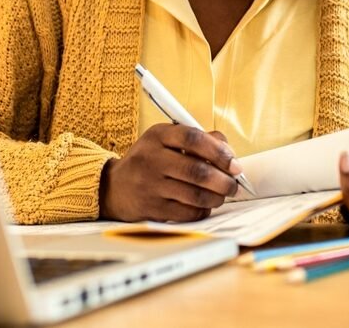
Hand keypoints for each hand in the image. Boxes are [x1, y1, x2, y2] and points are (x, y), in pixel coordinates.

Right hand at [98, 124, 242, 221]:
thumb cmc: (148, 161)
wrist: (114, 187)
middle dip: (224, 180)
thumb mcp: (165, 140)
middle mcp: (151, 159)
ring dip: (217, 197)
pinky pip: (187, 213)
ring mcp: (150, 186)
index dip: (219, 151)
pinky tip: (205, 205)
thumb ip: (198, 140)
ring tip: (222, 195)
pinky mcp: (152, 209)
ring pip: (195, 195)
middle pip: (197, 171)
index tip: (234, 163)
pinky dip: (203, 210)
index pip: (193, 138)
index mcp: (157, 135)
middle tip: (234, 184)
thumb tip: (229, 152)